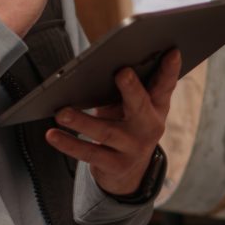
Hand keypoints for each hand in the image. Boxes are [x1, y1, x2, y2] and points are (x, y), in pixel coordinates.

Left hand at [49, 50, 181, 197]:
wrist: (129, 173)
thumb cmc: (126, 127)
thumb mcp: (132, 109)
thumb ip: (126, 90)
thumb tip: (100, 66)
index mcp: (156, 107)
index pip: (165, 85)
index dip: (170, 69)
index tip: (172, 51)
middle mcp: (149, 127)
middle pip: (140, 106)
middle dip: (132, 89)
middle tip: (122, 73)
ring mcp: (133, 148)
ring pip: (106, 132)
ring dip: (82, 121)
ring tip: (61, 113)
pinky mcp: (115, 165)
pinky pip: (89, 153)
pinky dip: (69, 144)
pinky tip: (52, 134)